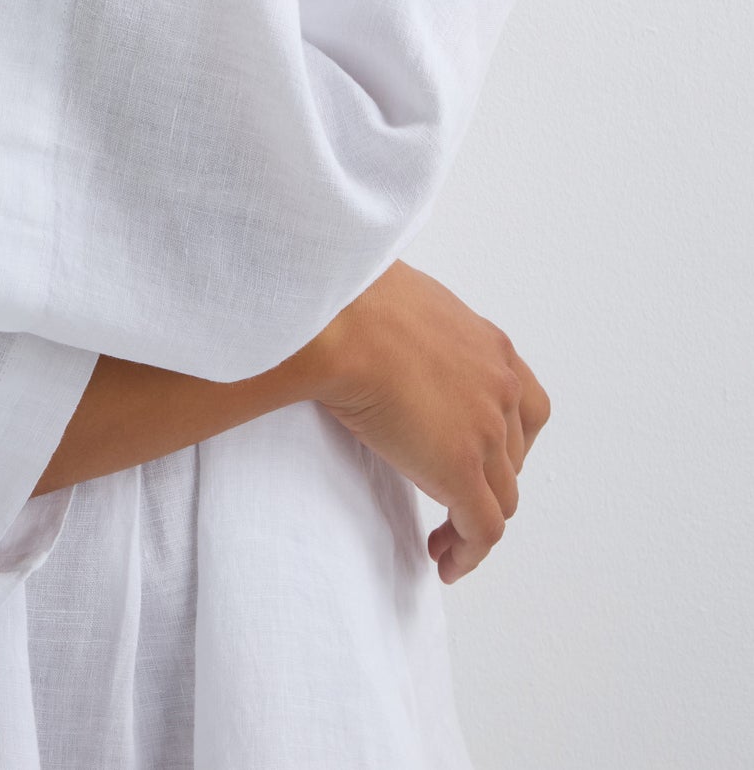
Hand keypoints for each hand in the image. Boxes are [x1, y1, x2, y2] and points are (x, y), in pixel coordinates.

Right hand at [304, 259, 550, 583]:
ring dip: (474, 522)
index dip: (504, 441)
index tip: (477, 459)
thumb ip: (410, 332)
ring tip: (445, 540)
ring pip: (501, 498)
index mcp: (489, 346)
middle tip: (452, 501)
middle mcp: (500, 388)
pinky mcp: (461, 471)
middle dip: (487, 483)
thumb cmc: (350, 299)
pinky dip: (468, 554)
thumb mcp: (400, 304)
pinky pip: (481, 531)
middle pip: (513, 456)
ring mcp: (486, 431)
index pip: (523, 406)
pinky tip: (445, 563)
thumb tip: (372, 337)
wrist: (339, 320)